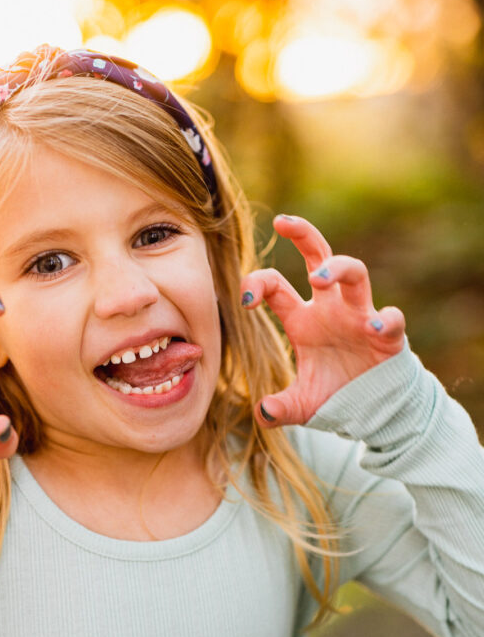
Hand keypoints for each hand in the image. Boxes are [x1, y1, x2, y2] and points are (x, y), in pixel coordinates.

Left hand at [241, 215, 405, 426]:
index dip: (257, 285)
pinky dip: (387, 319)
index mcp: (302, 319)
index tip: (246, 301)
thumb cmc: (334, 395)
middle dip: (303, 235)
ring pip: (355, 273)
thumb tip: (264, 415)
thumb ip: (280, 409)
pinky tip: (375, 326)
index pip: (275, 286)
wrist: (373, 409)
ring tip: (318, 276)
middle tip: (283, 221)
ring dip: (338, 268)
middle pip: (318, 256)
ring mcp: (359, 316)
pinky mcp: (388, 335)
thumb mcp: (301, 405)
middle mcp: (330, 309)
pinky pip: (391, 318)